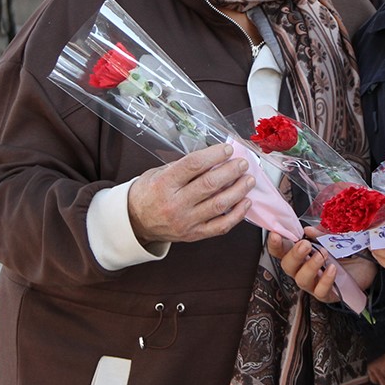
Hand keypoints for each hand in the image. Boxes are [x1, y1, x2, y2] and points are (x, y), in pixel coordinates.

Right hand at [127, 143, 252, 244]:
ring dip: (238, 190)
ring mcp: (185, 221)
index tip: (228, 149)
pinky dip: (237, 214)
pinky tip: (245, 202)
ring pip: (219, 205)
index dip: (214, 155)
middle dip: (231, 171)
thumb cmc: (148, 194)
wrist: (135, 222)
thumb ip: (183, 166)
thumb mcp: (158, 173)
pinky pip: (221, 226)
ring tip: (248, 180)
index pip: (193, 165)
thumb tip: (214, 157)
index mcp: (164, 184)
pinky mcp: (194, 234)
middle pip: (209, 184)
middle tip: (242, 163)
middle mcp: (175, 203)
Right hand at [267, 229, 377, 303]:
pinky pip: (320, 291)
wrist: (368, 264)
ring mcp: (314, 283)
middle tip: (305, 245)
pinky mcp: (327, 294)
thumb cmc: (347, 250)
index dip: (275, 244)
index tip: (276, 234)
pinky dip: (325, 280)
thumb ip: (321, 234)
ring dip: (310, 266)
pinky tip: (332, 269)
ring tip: (322, 255)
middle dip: (294, 255)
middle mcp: (303, 270)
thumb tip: (307, 230)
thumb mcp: (335, 237)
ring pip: (301, 280)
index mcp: (302, 254)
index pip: (282, 250)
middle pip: (287, 266)